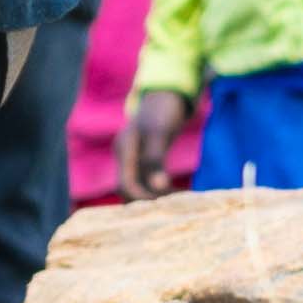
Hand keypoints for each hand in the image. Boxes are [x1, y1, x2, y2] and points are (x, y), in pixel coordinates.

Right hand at [119, 85, 196, 203]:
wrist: (165, 95)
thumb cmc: (162, 111)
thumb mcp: (160, 133)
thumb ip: (155, 159)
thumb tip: (158, 187)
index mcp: (124, 149)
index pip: (125, 184)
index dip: (142, 198)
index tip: (166, 205)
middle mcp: (123, 154)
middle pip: (127, 188)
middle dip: (148, 200)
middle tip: (175, 206)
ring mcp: (131, 155)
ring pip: (137, 185)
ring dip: (155, 195)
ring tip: (179, 200)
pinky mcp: (141, 157)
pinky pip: (145, 178)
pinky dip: (158, 187)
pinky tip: (176, 191)